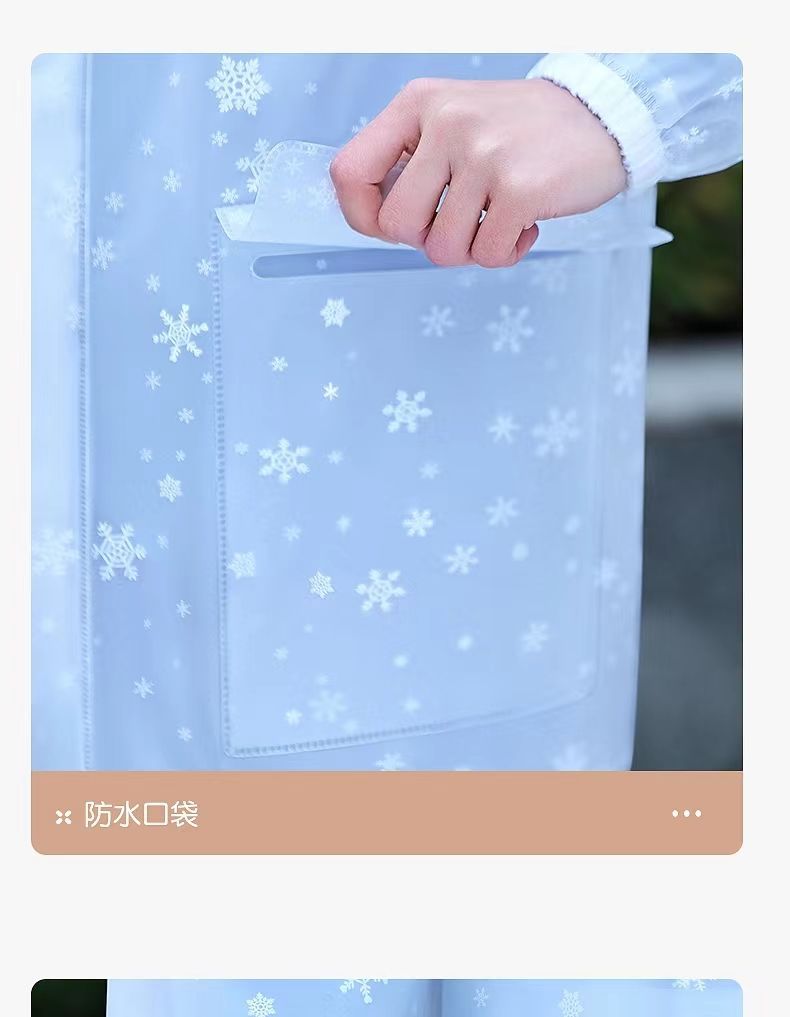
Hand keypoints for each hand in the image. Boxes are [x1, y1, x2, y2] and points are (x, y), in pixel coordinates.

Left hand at [330, 77, 626, 267]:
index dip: (363, 215)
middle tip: (461, 222)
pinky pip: (487, 255)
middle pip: (396, 225)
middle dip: (426, 239)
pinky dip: (505, 253)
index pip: (349, 173)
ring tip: (497, 220)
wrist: (601, 117)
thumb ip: (412, 161)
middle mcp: (446, 122)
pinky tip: (525, 225)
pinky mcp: (520, 188)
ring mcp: (483, 154)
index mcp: (418, 104)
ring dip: (471, 249)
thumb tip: (375, 219)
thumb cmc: (520, 133)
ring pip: (441, 249)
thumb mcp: (454, 121)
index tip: (395, 225)